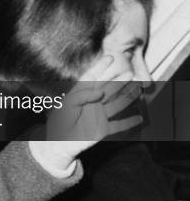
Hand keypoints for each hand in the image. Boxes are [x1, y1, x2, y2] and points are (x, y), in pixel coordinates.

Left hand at [33, 55, 143, 170]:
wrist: (59, 144)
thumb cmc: (60, 122)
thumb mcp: (67, 105)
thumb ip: (82, 96)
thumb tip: (100, 92)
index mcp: (81, 94)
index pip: (92, 77)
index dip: (100, 67)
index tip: (110, 57)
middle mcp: (92, 103)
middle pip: (108, 88)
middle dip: (119, 80)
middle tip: (130, 72)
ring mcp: (99, 115)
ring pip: (117, 104)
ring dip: (128, 97)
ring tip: (139, 89)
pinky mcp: (104, 129)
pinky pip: (119, 125)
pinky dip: (129, 122)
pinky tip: (140, 118)